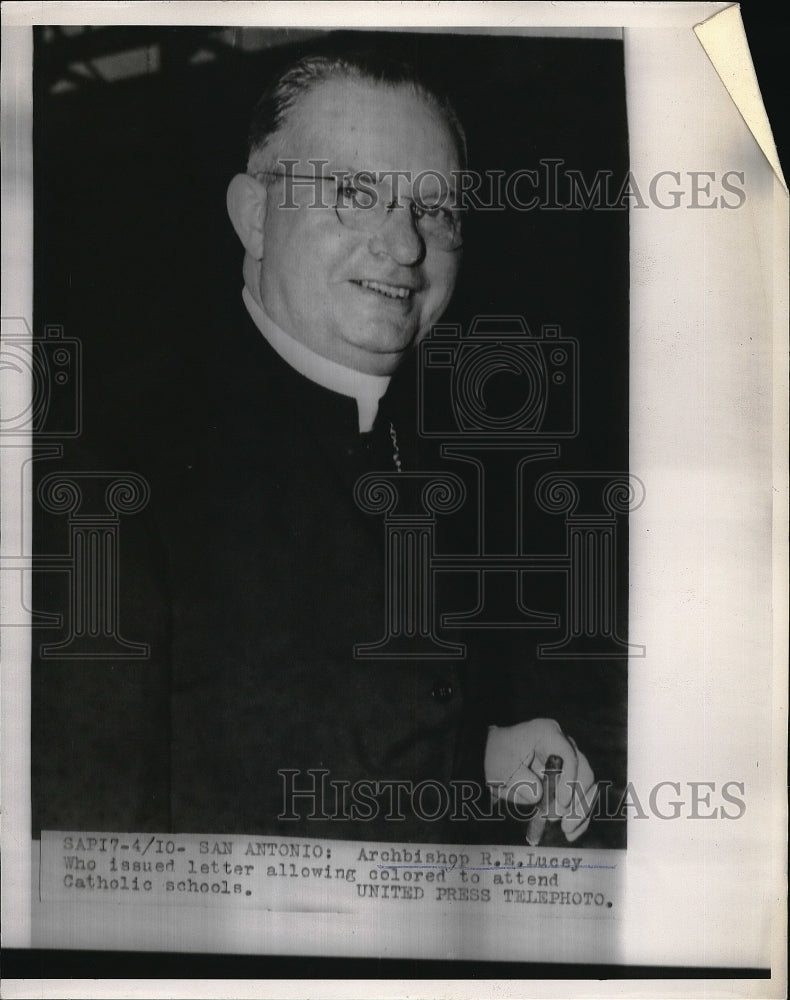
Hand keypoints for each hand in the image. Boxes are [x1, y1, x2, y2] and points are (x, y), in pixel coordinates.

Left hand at [484, 718, 595, 842]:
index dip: (569, 780)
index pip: (568, 754)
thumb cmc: (499, 757)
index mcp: (548, 733)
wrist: (496, 758)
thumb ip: (520, 780)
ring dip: (581, 810)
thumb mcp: (501, 767)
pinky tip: (570, 832)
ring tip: (567, 830)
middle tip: (560, 820)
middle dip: (576, 799)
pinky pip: (583, 797)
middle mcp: (564, 745)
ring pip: (588, 786)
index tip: (561, 803)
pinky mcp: (571, 779)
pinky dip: (579, 816)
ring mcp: (570, 762)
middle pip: (584, 772)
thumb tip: (539, 795)